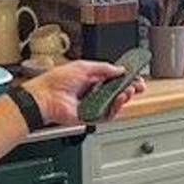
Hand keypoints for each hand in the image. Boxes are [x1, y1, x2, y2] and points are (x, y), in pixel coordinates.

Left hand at [20, 60, 145, 125]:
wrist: (45, 97)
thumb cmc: (55, 81)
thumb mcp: (83, 66)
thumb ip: (104, 68)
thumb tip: (119, 69)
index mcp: (90, 79)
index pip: (113, 79)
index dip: (125, 78)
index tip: (135, 75)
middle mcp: (92, 93)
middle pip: (117, 92)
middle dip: (129, 88)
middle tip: (138, 85)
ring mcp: (92, 106)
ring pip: (115, 104)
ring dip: (124, 97)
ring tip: (128, 90)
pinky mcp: (91, 117)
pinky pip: (108, 115)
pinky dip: (116, 108)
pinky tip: (119, 99)